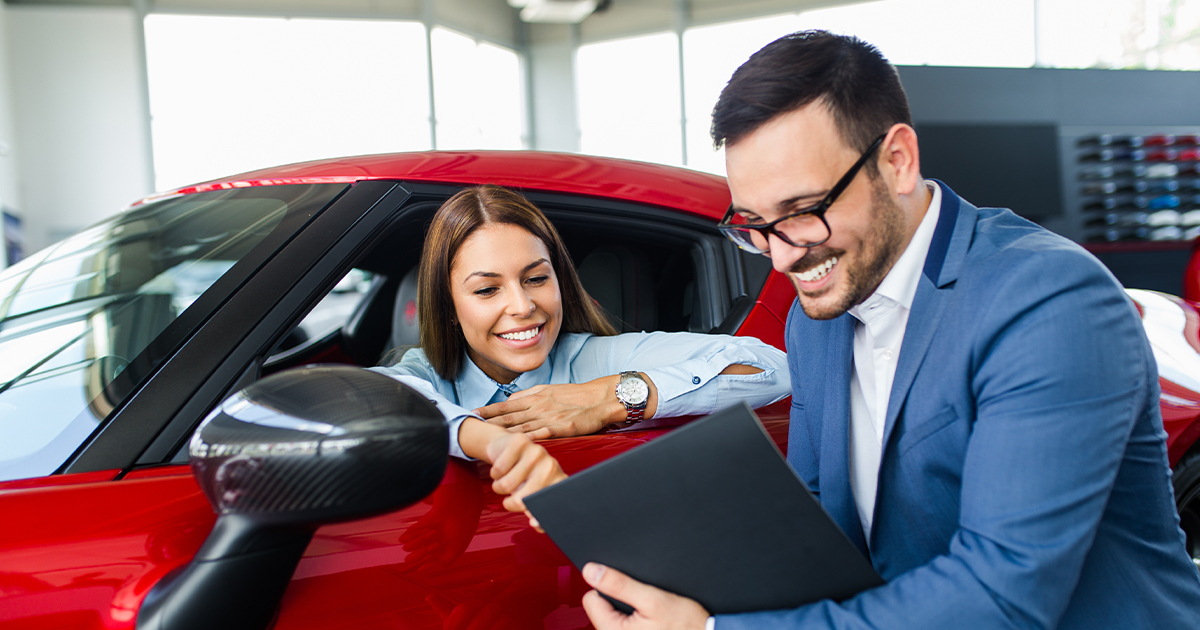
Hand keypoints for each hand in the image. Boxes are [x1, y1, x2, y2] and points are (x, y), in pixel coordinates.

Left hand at [475, 378, 630, 438]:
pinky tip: (517, 444)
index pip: (506, 405)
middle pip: (509, 417)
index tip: (472, 414)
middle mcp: (538, 406)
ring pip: (521, 426)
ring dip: (502, 433)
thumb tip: (509, 400)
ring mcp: (549, 417)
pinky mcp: (562, 428)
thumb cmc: (575, 396)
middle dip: (488, 423)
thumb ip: (528, 396)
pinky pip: (542, 434)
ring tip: (486, 439)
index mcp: (535, 397)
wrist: (600, 398)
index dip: (488, 411)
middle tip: (470, 428)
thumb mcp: (548, 389)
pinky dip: (528, 439)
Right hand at [485, 430, 566, 529]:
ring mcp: (538, 452)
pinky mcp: (521, 442)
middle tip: (510, 498)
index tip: (532, 522)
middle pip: (524, 498)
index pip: (553, 502)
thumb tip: (536, 524)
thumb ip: (534, 511)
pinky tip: (502, 467)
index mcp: (558, 481)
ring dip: (499, 487)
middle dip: (511, 503)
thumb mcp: (530, 493)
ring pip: (507, 485)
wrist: (509, 447)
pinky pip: (498, 469)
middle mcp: (551, 466)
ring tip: (506, 480)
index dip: (541, 515)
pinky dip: (495, 473)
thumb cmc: (521, 476)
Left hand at [581, 563, 708, 629]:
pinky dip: (637, 619)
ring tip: (652, 614)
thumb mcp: (653, 599)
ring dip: (631, 610)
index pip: (591, 599)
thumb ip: (620, 585)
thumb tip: (591, 571)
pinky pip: (626, 625)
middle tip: (645, 604)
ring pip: (615, 616)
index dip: (609, 587)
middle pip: (602, 608)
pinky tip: (653, 621)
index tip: (629, 591)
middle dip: (621, 600)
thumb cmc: (686, 626)